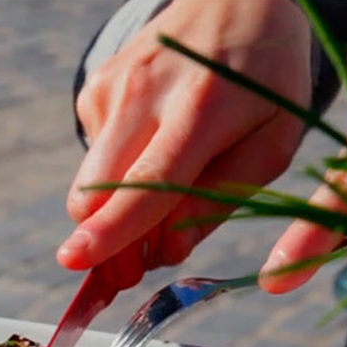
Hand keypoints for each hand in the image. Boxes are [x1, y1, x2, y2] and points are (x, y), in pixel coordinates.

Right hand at [60, 0, 312, 285]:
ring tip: (159, 201)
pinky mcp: (93, 89)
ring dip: (114, 212)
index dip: (112, 227)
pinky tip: (154, 145)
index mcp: (202, 108)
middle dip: (106, 244)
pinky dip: (118, 173)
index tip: (74, 259)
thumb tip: (166, 252)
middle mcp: (145, 93)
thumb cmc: (264, 77)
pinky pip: (95, 158)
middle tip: (136, 269)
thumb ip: (220, 199)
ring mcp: (111, 88)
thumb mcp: (273, 141)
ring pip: (89, 184)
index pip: (148, 179)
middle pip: (96, 192)